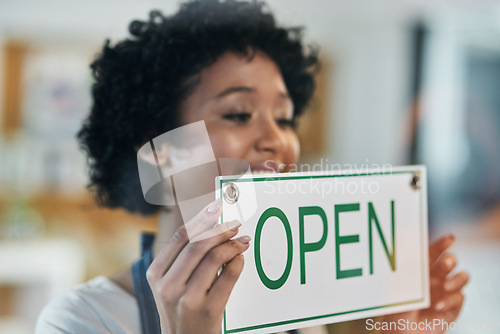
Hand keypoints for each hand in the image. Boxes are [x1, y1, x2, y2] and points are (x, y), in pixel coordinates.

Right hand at [146, 199, 250, 333]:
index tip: (216, 206)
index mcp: (156, 274)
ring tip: (243, 241)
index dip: (201, 218)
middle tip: (235, 223)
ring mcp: (188, 299)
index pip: (180, 237)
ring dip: (233, 244)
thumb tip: (209, 223)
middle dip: (220, 229)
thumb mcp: (170, 283)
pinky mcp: (209, 310)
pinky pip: (229, 275)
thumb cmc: (180, 307)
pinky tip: (240, 259)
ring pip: (215, 258)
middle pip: (198, 244)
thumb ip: (183, 257)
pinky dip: (238, 262)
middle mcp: (168, 286)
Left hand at [379, 235, 468, 333]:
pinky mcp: (454, 306)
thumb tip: (408, 249)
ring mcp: (446, 291)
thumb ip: (406, 270)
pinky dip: (450, 300)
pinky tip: (437, 306)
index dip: (442, 244)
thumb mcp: (399, 287)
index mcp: (422, 269)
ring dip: (456, 278)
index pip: (433, 252)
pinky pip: (460, 297)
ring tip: (446, 285)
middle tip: (445, 263)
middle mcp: (436, 277)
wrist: (403, 332)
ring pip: (462, 276)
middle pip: (450, 261)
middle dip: (449, 260)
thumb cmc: (397, 309)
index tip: (450, 238)